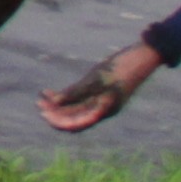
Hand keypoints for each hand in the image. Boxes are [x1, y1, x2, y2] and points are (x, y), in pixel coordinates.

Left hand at [38, 41, 158, 135]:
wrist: (142, 57)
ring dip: (57, 105)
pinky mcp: (99, 91)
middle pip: (74, 118)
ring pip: (75, 108)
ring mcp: (101, 100)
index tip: (43, 114)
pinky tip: (50, 91)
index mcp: (104, 111)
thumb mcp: (95, 80)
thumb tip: (54, 103)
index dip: (59, 122)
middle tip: (38, 103)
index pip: (78, 124)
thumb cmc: (121, 68)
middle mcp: (102, 109)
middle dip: (55, 113)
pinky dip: (64, 96)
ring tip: (41, 97)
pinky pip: (78, 98)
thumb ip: (75, 92)